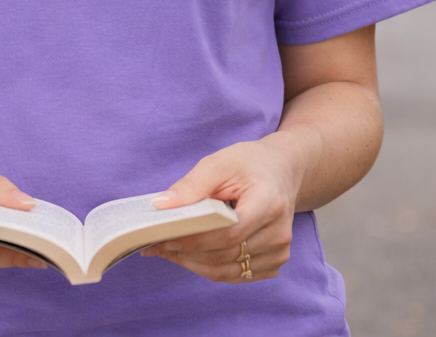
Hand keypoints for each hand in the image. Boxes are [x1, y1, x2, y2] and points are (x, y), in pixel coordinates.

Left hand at [140, 136, 300, 282]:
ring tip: (166, 251)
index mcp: (269, 202)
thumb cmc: (249, 164)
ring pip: (228, 271)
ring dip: (193, 264)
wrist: (280, 172)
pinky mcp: (274, 263)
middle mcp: (279, 232)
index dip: (194, 239)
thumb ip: (192, 185)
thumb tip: (162, 206)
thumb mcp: (220, 162)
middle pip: (226, 254)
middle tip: (154, 244)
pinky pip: (236, 274)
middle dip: (187, 252)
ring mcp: (279, 252)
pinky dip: (209, 268)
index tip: (163, 237)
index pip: (229, 232)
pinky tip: (188, 255)